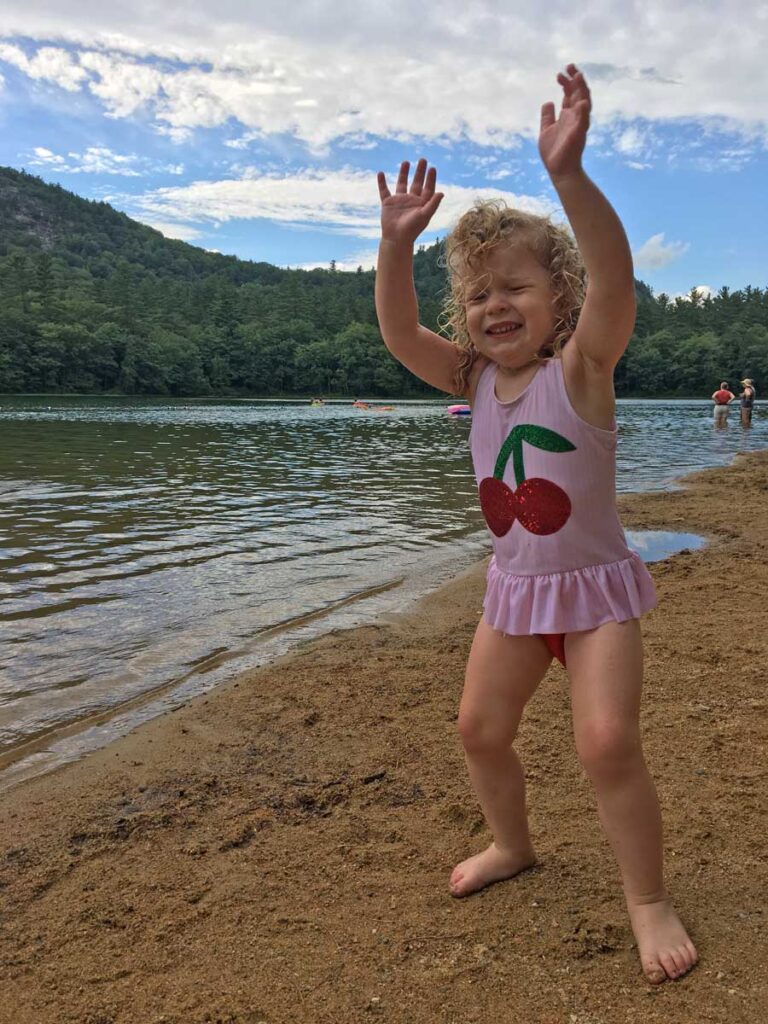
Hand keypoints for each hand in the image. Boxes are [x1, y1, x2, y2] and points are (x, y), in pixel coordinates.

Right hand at [377, 159, 443, 244]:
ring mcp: (399, 201)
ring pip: (401, 184)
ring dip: (403, 173)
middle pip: (416, 183)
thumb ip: (433, 203)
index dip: (430, 178)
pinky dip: (381, 182)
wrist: (396, 238)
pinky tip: (381, 173)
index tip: (432, 168)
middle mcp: (411, 200)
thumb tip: (441, 192)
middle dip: (420, 172)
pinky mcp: (388, 203)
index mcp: (421, 204)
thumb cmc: (412, 229)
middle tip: (423, 160)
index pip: (428, 188)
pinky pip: (384, 190)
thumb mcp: (424, 215)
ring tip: (406, 162)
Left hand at [539, 64, 590, 180]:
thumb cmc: (554, 152)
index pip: (569, 94)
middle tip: (569, 66)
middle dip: (575, 79)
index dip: (566, 82)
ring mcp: (578, 125)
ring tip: (578, 76)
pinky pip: (583, 122)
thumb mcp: (546, 130)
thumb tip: (548, 102)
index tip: (559, 74)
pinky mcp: (578, 135)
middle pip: (578, 93)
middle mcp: (575, 117)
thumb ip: (547, 116)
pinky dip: (582, 112)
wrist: (558, 170)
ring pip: (584, 103)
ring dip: (582, 90)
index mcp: (567, 115)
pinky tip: (580, 103)